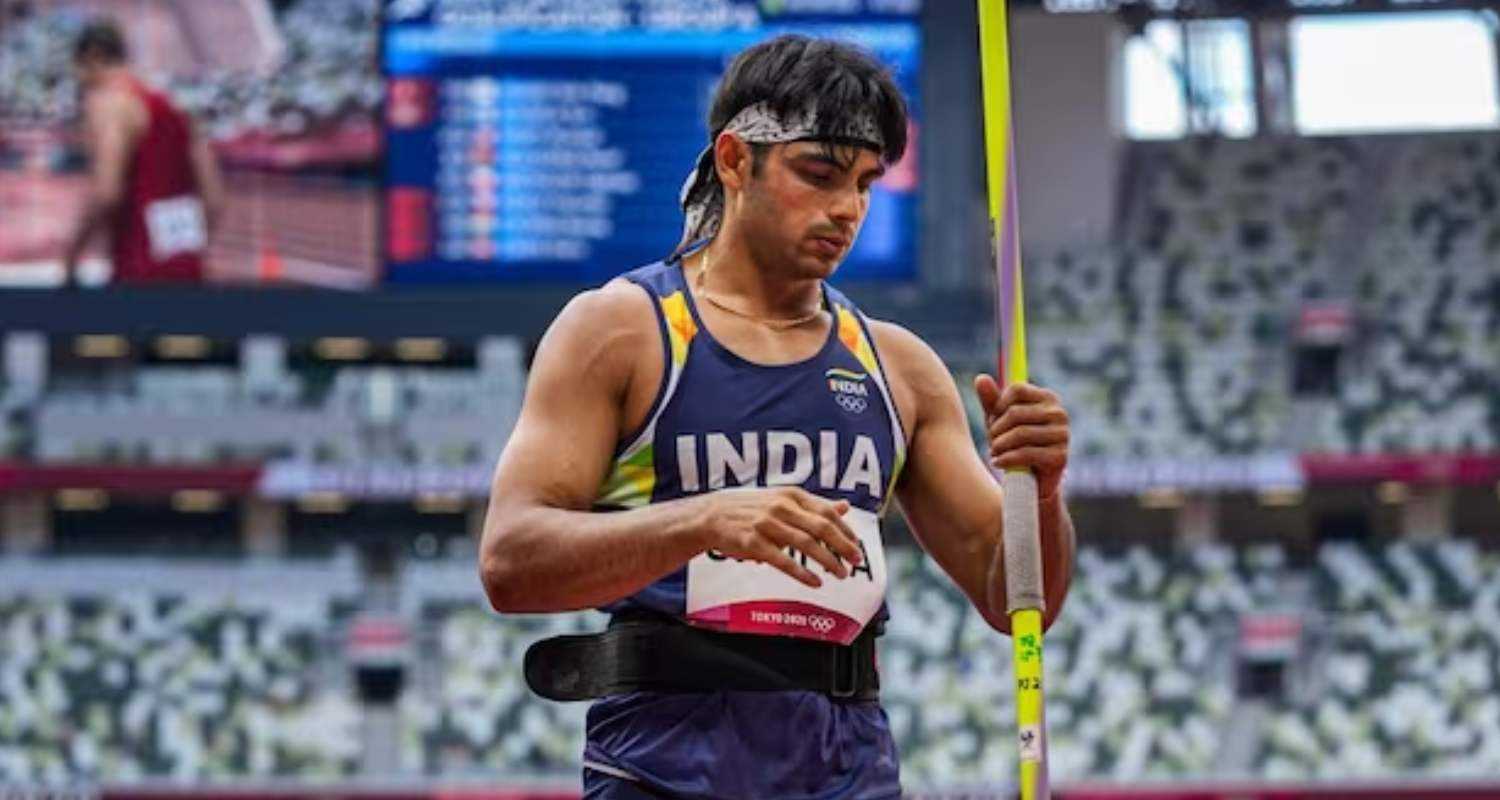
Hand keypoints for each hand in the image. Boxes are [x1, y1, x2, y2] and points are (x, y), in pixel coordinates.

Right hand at [691, 487, 863, 587]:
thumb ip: (814, 505)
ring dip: (828, 561)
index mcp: (791, 495)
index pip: (827, 512)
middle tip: (856, 561)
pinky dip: (802, 573)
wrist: (711, 516)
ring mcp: (767, 525)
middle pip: (821, 527)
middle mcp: (781, 507)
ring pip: (806, 544)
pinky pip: (783, 561)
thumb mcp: (783, 500)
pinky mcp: (754, 544)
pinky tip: (815, 582)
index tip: (858, 545)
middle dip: (843, 546)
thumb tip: (844, 507)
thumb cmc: (750, 509)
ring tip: (841, 574)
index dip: (846, 530)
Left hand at [974, 376, 1069, 500]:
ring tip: (994, 452)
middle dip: (996, 429)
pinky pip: (1026, 453)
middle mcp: (1059, 413)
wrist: (1031, 480)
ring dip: (999, 445)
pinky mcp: (1060, 457)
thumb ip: (992, 401)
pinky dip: (1006, 459)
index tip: (993, 421)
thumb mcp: (1000, 421)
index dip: (998, 405)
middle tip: (992, 442)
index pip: (1016, 390)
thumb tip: (980, 378)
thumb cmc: (1015, 444)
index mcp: (1048, 398)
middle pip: (1015, 412)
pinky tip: (998, 462)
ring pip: (1019, 433)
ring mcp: (1062, 435)